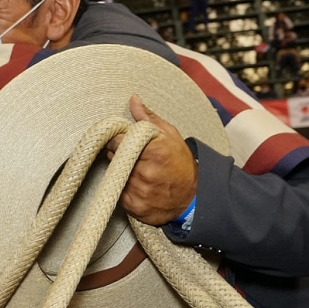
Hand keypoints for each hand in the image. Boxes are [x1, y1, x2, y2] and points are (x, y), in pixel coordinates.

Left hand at [106, 95, 197, 225]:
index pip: (118, 142)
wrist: (194, 195)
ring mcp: (140, 192)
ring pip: (116, 176)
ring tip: (137, 172)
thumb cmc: (181, 162)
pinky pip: (119, 194)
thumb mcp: (169, 135)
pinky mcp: (135, 207)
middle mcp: (146, 173)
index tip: (122, 142)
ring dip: (121, 172)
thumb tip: (133, 100)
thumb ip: (148, 118)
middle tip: (132, 158)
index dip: (118, 141)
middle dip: (119, 156)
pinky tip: (138, 186)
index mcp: (154, 151)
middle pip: (114, 159)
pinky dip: (125, 189)